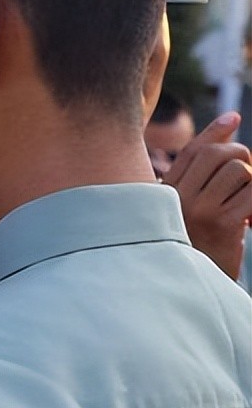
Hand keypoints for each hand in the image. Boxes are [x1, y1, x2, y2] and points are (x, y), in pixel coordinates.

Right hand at [165, 112, 251, 281]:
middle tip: (248, 180)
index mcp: (164, 192)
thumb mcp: (184, 214)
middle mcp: (176, 197)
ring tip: (247, 208)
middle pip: (218, 154)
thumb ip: (198, 179)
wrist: (183, 291)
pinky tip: (251, 222)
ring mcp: (197, 209)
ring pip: (239, 171)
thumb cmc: (191, 252)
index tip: (234, 117)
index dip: (215, 131)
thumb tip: (229, 122)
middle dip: (242, 157)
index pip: (192, 150)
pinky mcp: (221, 224)